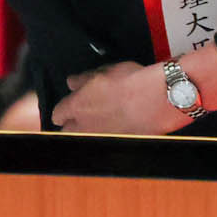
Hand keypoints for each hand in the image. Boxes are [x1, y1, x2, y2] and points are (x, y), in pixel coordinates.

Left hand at [49, 60, 189, 136]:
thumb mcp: (104, 71)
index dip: (63, 110)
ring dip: (90, 132)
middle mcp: (86, 126)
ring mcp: (103, 137)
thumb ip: (83, 79)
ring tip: (102, 122)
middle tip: (80, 118)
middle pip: (67, 132)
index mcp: (77, 106)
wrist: (158, 99)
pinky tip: (118, 127)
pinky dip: (110, 136)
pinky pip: (108, 141)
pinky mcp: (120, 144)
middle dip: (71, 126)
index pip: (58, 113)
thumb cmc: (133, 83)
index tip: (67, 108)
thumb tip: (73, 82)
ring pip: (87, 138)